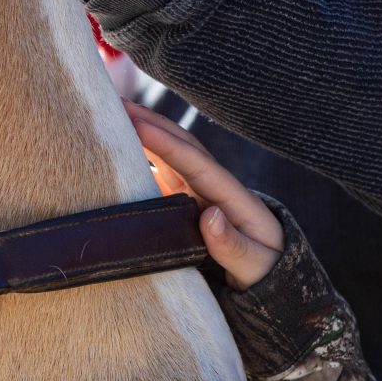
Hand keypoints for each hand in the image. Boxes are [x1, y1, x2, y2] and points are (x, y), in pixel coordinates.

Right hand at [129, 103, 283, 289]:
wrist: (271, 278)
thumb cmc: (265, 272)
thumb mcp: (257, 265)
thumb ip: (235, 246)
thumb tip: (211, 216)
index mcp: (232, 196)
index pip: (196, 162)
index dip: (166, 143)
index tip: (137, 123)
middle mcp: (213, 187)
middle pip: (181, 147)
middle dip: (150, 122)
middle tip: (115, 102)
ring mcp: (198, 193)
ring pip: (168, 156)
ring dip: (143, 134)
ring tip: (110, 115)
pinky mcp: (186, 205)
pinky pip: (160, 176)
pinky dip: (140, 159)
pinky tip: (117, 151)